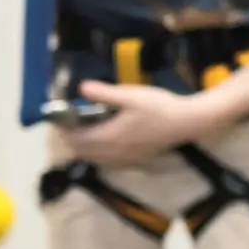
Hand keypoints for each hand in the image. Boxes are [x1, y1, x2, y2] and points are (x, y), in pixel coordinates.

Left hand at [62, 80, 218, 168]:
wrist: (188, 122)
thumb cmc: (159, 106)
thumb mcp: (130, 95)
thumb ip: (104, 93)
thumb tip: (81, 88)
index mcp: (109, 137)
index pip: (76, 139)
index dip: (64, 128)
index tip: (61, 115)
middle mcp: (114, 153)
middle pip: (81, 151)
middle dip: (71, 137)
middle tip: (70, 119)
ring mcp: (124, 159)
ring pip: (93, 158)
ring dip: (84, 145)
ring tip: (84, 127)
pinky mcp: (134, 160)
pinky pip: (106, 160)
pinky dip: (97, 152)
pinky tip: (104, 137)